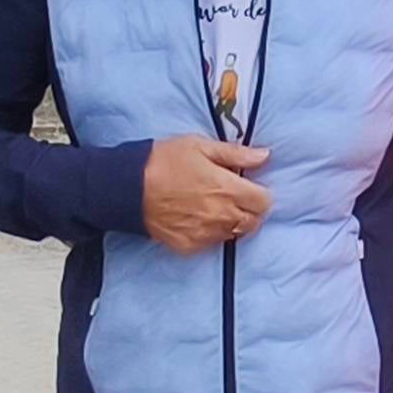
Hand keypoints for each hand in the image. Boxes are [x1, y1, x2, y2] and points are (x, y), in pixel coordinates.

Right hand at [142, 137, 273, 254]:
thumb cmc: (163, 161)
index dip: (260, 193)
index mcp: (227, 188)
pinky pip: (213, 243)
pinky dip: (212, 233)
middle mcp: (221, 215)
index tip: (250, 187)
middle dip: (250, 210)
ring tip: (216, 207)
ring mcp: (205, 233)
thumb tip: (265, 155)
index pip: (264, 202)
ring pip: (234, 234)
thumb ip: (236, 153)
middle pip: (254, 222)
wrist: (127, 187)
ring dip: (232, 222)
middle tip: (235, 197)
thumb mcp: (200, 146)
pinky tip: (200, 219)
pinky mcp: (189, 245)